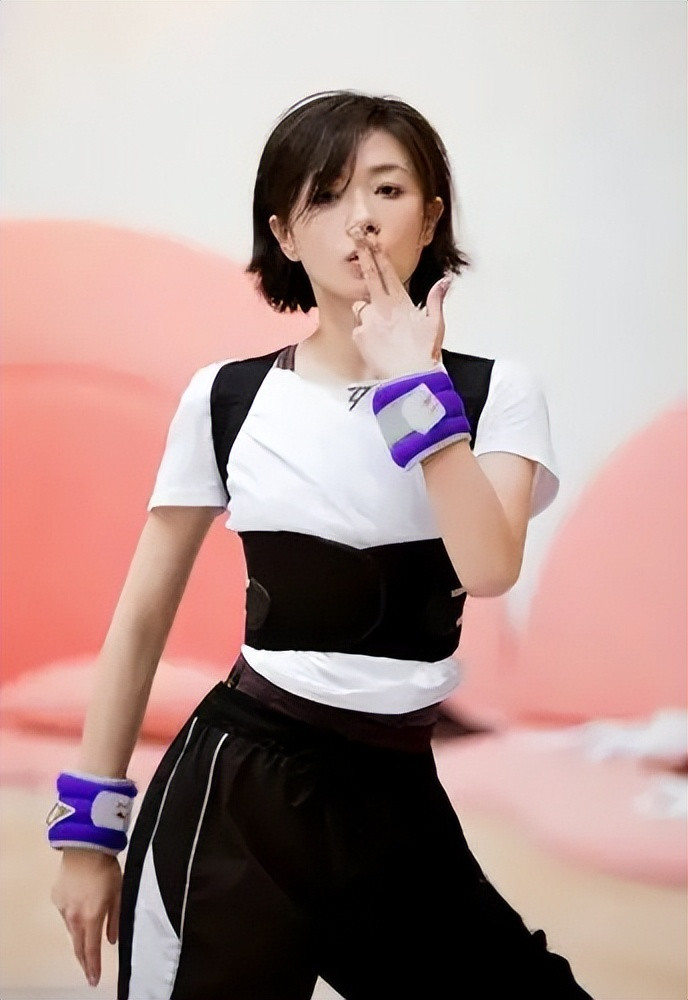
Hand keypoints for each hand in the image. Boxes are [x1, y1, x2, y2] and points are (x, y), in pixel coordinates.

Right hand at [51, 848, 121, 986]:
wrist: (85, 846)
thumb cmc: (107, 870)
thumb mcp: (119, 895)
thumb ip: (115, 919)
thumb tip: (111, 940)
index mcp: (91, 918)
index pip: (91, 950)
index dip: (93, 967)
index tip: (94, 980)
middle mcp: (73, 917)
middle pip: (78, 945)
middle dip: (84, 960)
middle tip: (89, 970)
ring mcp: (63, 908)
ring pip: (72, 928)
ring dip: (80, 935)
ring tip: (88, 937)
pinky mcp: (56, 897)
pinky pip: (66, 912)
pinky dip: (74, 915)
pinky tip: (81, 906)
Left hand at [349, 226, 451, 379]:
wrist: (410, 378)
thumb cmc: (424, 353)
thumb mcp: (436, 324)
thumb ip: (436, 299)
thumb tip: (445, 281)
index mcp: (401, 301)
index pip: (387, 272)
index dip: (378, 255)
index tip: (370, 240)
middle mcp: (382, 306)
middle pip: (370, 276)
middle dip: (364, 256)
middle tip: (357, 239)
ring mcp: (368, 320)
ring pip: (361, 307)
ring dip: (367, 312)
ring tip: (381, 330)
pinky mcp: (359, 335)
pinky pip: (358, 329)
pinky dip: (364, 334)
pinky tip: (376, 345)